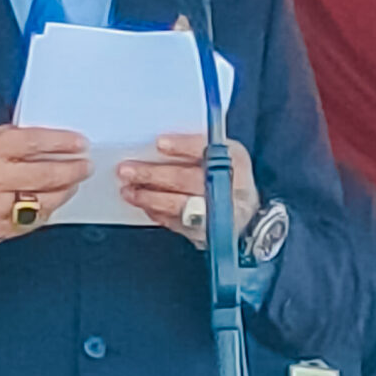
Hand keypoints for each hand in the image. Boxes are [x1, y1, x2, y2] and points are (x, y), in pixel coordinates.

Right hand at [0, 126, 90, 242]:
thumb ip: (15, 137)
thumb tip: (52, 139)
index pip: (33, 143)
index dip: (61, 143)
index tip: (79, 143)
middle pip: (43, 175)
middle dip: (71, 170)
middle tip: (84, 166)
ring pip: (42, 201)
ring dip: (64, 191)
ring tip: (72, 182)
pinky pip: (31, 220)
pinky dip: (45, 210)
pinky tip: (50, 200)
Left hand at [117, 133, 257, 244]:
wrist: (248, 211)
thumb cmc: (228, 175)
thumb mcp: (223, 153)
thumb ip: (197, 146)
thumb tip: (158, 143)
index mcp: (234, 159)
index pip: (207, 150)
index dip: (182, 146)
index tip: (159, 144)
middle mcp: (230, 187)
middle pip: (187, 179)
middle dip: (154, 175)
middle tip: (127, 170)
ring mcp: (219, 213)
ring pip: (180, 205)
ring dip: (149, 198)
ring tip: (128, 191)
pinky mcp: (207, 232)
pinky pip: (177, 223)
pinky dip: (157, 213)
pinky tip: (143, 205)